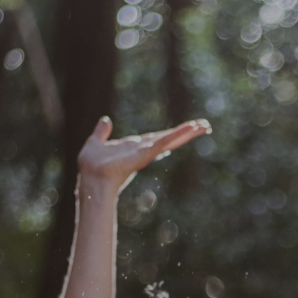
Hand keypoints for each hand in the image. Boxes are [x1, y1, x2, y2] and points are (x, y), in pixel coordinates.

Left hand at [77, 116, 210, 191]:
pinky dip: (177, 135)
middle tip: (205, 126)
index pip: (158, 137)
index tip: (188, 128)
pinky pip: (164, 141)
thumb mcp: (96, 142)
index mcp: (135, 147)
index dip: (173, 133)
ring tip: (204, 126)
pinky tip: (190, 129)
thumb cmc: (92, 164)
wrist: (91, 176)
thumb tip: (105, 120)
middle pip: (169, 138)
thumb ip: (101, 132)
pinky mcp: (146, 153)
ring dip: (187, 132)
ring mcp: (147, 152)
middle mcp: (144, 150)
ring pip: (170, 139)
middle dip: (187, 132)